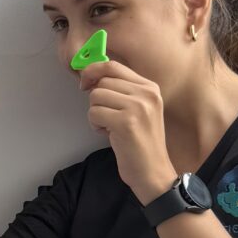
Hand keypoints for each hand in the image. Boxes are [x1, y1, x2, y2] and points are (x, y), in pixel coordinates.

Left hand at [79, 60, 176, 203]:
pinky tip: (108, 134)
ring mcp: (137, 107)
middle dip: (96, 100)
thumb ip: (119, 91)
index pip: (113, 66)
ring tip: (110, 126)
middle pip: (102, 82)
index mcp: (150, 87)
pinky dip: (95, 125)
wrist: (152, 171)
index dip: (93, 71)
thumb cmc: (139, 142)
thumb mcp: (137, 110)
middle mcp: (146, 93)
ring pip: (95, 96)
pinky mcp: (125, 122)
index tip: (85, 83)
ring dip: (95, 114)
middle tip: (107, 117)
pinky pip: (93, 113)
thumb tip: (89, 76)